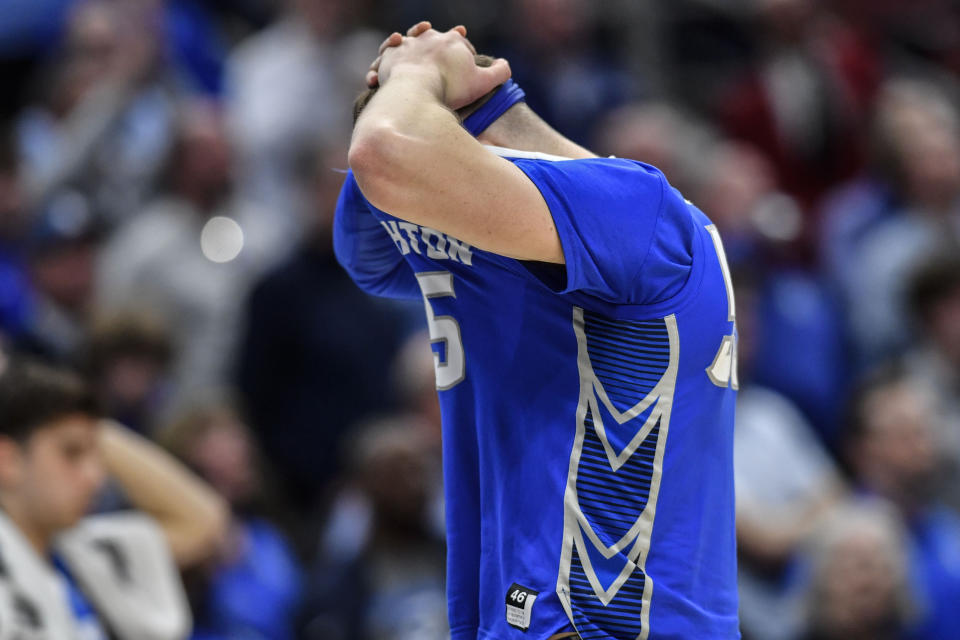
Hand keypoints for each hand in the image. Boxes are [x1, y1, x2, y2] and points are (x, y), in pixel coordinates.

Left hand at [377, 27, 509, 110]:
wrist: (417, 89)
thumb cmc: (451, 87)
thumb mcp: (483, 82)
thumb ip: (499, 72)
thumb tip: (505, 65)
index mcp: (452, 40)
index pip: (460, 40)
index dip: (464, 49)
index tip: (467, 59)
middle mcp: (430, 36)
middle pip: (436, 36)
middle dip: (440, 42)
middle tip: (442, 54)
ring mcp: (408, 43)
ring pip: (410, 38)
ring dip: (413, 41)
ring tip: (414, 47)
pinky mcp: (390, 54)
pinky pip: (389, 49)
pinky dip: (391, 51)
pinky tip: (394, 57)